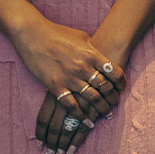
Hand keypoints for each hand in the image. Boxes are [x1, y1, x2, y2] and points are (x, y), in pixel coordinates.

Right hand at [13, 21, 124, 153]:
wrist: (32, 34)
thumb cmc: (56, 32)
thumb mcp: (80, 36)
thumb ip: (92, 47)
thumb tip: (100, 53)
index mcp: (92, 54)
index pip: (114, 72)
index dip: (121, 82)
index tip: (121, 88)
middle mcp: (83, 68)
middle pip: (105, 87)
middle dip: (113, 98)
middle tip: (114, 103)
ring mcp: (70, 78)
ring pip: (92, 98)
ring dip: (101, 108)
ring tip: (105, 112)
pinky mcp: (56, 87)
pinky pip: (72, 106)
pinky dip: (81, 115)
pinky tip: (87, 120)